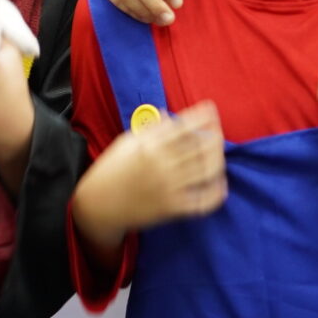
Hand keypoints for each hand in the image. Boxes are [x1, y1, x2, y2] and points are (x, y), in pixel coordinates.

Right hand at [70, 102, 226, 254]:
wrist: (98, 204)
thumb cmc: (111, 170)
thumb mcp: (126, 143)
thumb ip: (150, 129)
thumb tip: (169, 115)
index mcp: (150, 146)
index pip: (185, 126)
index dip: (203, 116)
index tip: (211, 109)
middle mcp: (162, 164)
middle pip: (201, 146)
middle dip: (215, 136)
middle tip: (217, 132)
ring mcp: (169, 187)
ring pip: (207, 171)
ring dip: (218, 160)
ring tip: (219, 155)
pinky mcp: (172, 208)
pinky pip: (203, 201)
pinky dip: (216, 193)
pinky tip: (220, 184)